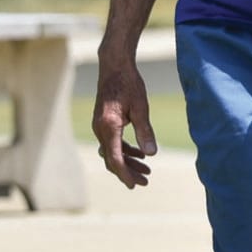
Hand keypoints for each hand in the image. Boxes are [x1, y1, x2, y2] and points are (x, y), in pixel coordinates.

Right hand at [92, 61, 156, 188]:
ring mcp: (100, 126)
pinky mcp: (103, 123)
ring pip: (112, 152)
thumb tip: (152, 154)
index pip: (115, 158)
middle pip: (112, 159)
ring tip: (146, 171)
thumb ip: (145, 131)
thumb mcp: (141, 107)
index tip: (135, 185)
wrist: (114, 66)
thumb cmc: (128, 83)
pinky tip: (140, 153)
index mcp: (108, 127)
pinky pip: (112, 143)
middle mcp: (100, 129)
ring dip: (128, 162)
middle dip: (128, 172)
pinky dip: (124, 150)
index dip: (125, 174)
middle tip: (145, 182)